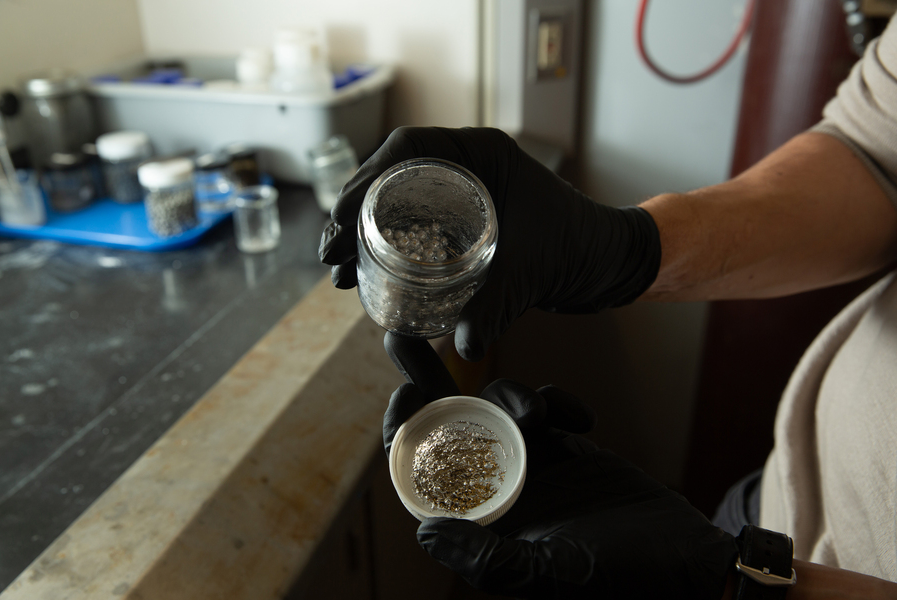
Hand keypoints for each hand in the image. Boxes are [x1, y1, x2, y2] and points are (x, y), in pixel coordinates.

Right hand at [319, 127, 661, 360]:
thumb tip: (462, 347)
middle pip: (391, 176)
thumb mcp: (531, 274)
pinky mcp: (462, 220)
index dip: (365, 179)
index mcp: (483, 154)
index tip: (341, 218)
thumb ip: (495, 308)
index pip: (407, 149)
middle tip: (331, 256)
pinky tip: (368, 275)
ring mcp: (463, 191)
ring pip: (397, 201)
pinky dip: (387, 245)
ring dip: (363, 232)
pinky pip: (413, 222)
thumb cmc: (578, 251)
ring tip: (340, 271)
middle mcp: (468, 165)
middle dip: (352, 213)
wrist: (605, 263)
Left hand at [383, 333, 737, 598]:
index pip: (424, 472)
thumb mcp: (551, 575)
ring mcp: (530, 463)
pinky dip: (557, 401)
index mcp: (482, 520)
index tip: (403, 393)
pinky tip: (583, 419)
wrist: (687, 561)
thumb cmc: (623, 582)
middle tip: (406, 340)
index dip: (406, 431)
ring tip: (543, 415)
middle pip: (447, 427)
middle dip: (427, 384)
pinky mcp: (565, 445)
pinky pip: (544, 406)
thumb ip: (491, 559)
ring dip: (513, 398)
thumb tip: (425, 529)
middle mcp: (497, 488)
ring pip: (497, 409)